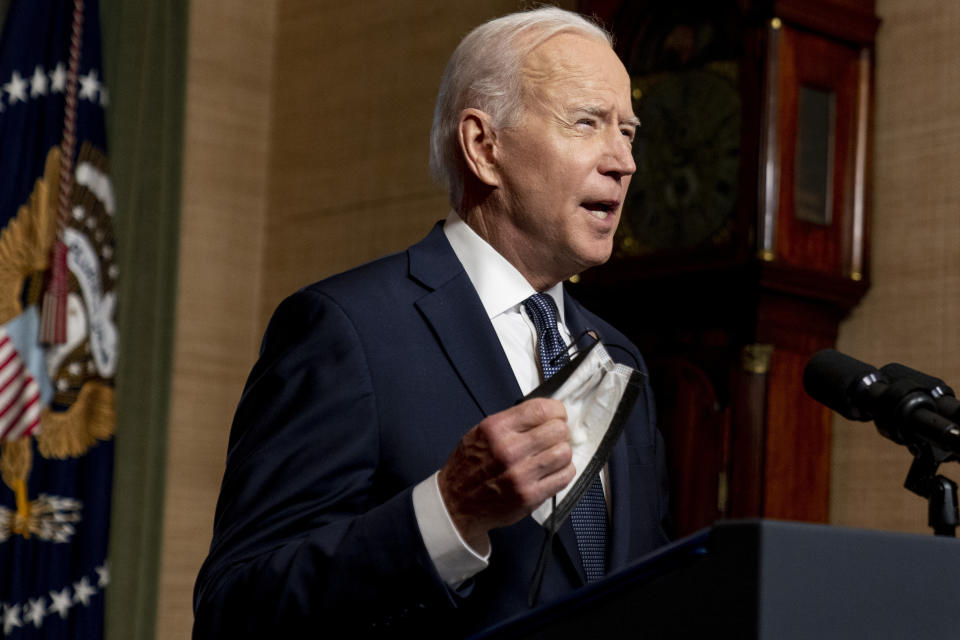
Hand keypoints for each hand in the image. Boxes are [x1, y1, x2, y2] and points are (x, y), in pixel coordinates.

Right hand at [437, 397, 574, 551]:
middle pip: (558, 430)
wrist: (456, 503)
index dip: (556, 410)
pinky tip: (552, 471)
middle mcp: (508, 450)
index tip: (557, 415)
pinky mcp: (530, 496)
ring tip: (551, 455)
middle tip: (554, 437)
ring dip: (562, 453)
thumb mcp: (481, 432)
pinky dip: (564, 471)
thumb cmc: (469, 466)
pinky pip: (564, 476)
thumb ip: (512, 421)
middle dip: (560, 431)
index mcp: (495, 429)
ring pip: (565, 453)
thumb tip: (547, 413)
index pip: (542, 409)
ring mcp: (521, 474)